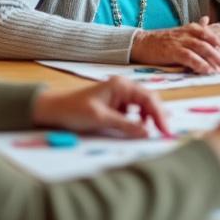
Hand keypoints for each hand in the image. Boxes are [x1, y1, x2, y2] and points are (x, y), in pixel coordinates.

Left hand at [31, 76, 168, 138]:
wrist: (53, 109)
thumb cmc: (74, 110)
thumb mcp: (100, 119)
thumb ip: (125, 125)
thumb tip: (147, 133)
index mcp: (121, 86)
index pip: (149, 99)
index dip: (160, 115)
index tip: (166, 130)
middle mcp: (124, 87)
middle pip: (150, 100)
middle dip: (159, 116)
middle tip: (165, 133)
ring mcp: (120, 95)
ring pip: (144, 105)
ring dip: (151, 117)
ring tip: (155, 131)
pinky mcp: (116, 104)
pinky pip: (135, 110)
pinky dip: (141, 119)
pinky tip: (140, 127)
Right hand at [130, 18, 219, 73]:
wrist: (140, 43)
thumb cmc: (161, 40)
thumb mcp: (180, 31)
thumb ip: (195, 27)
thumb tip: (206, 19)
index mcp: (189, 28)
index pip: (208, 34)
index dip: (219, 42)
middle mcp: (186, 34)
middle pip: (208, 43)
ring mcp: (179, 42)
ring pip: (201, 49)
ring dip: (213, 60)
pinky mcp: (172, 51)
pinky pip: (189, 57)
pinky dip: (200, 64)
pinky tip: (207, 71)